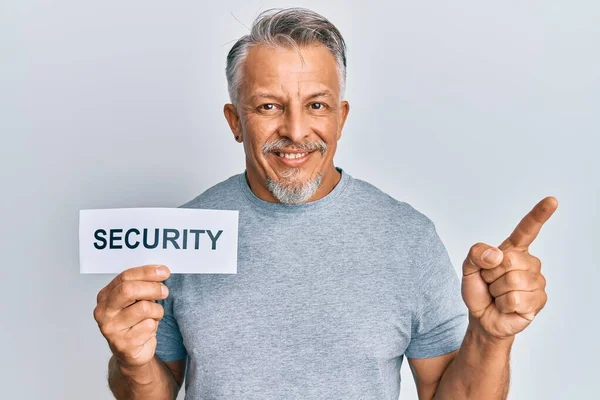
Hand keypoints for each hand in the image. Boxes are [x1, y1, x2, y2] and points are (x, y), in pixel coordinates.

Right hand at [94, 265, 170, 367]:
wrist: (131, 352)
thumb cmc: (135, 321)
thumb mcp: (136, 300)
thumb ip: (143, 285)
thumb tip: (161, 271)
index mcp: (105, 296)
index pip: (125, 277)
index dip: (147, 272)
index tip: (164, 271)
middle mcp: (103, 312)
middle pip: (129, 290)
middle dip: (152, 288)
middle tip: (165, 292)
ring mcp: (111, 329)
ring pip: (144, 308)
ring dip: (157, 310)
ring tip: (155, 315)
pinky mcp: (123, 344)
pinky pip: (149, 326)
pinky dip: (155, 325)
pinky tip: (148, 329)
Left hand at [461, 197, 557, 338]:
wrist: (483, 317)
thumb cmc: (479, 290)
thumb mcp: (468, 268)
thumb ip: (475, 254)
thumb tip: (496, 255)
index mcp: (513, 249)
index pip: (527, 229)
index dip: (539, 214)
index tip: (552, 200)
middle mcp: (529, 262)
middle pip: (508, 260)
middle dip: (491, 274)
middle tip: (491, 283)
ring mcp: (536, 281)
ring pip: (512, 281)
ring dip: (497, 291)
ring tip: (498, 295)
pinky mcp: (539, 299)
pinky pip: (516, 299)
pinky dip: (504, 304)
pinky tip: (507, 306)